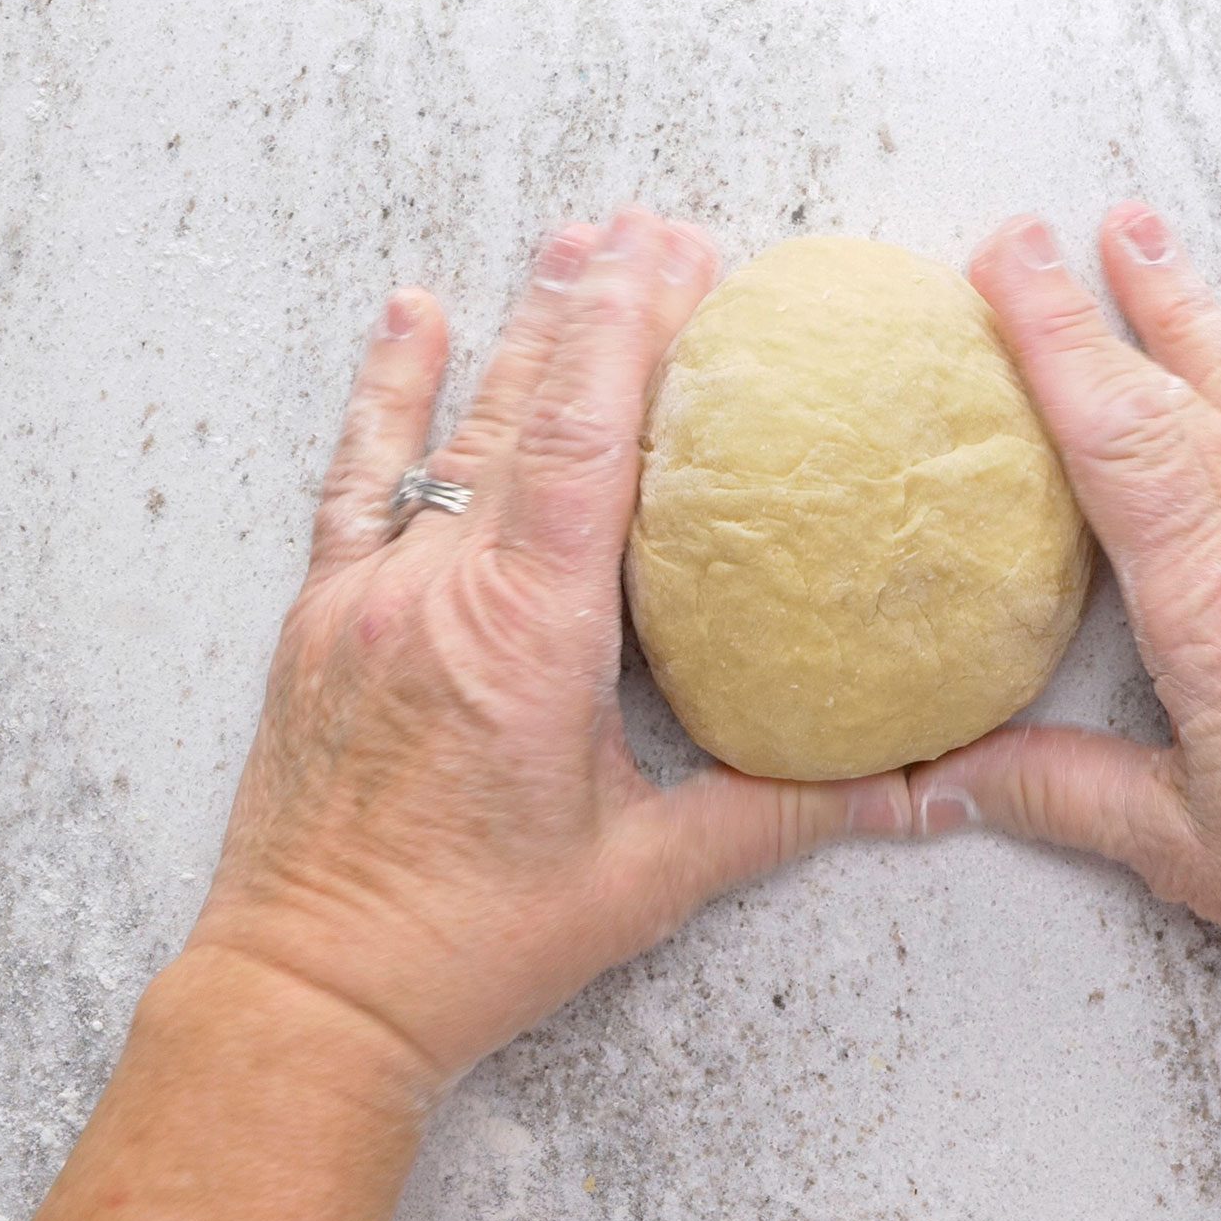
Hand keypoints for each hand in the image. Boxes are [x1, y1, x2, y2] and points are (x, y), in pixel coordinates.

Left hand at [185, 208, 910, 1085]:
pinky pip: (355, 478)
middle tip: (657, 227)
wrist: (307, 994)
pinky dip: (388, 393)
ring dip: (516, 332)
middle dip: (597, 308)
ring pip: (450, 433)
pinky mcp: (323, 616)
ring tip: (570, 243)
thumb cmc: (466, 944)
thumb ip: (784, 816)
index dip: (630, 332)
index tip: (673, 253)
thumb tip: (913, 790)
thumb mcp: (644, 880)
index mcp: (526, 639)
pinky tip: (412, 318)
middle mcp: (440, 594)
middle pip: (529, 411)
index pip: (585, 442)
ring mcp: (369, 596)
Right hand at [910, 204, 1220, 1033]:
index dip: (1058, 344)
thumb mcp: (1182, 844)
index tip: (1007, 265)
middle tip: (1036, 232)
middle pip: (1182, 399)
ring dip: (1195, 306)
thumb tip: (929, 781)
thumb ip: (1052, 789)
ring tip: (1138, 227)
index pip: (1124, 445)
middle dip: (1102, 307)